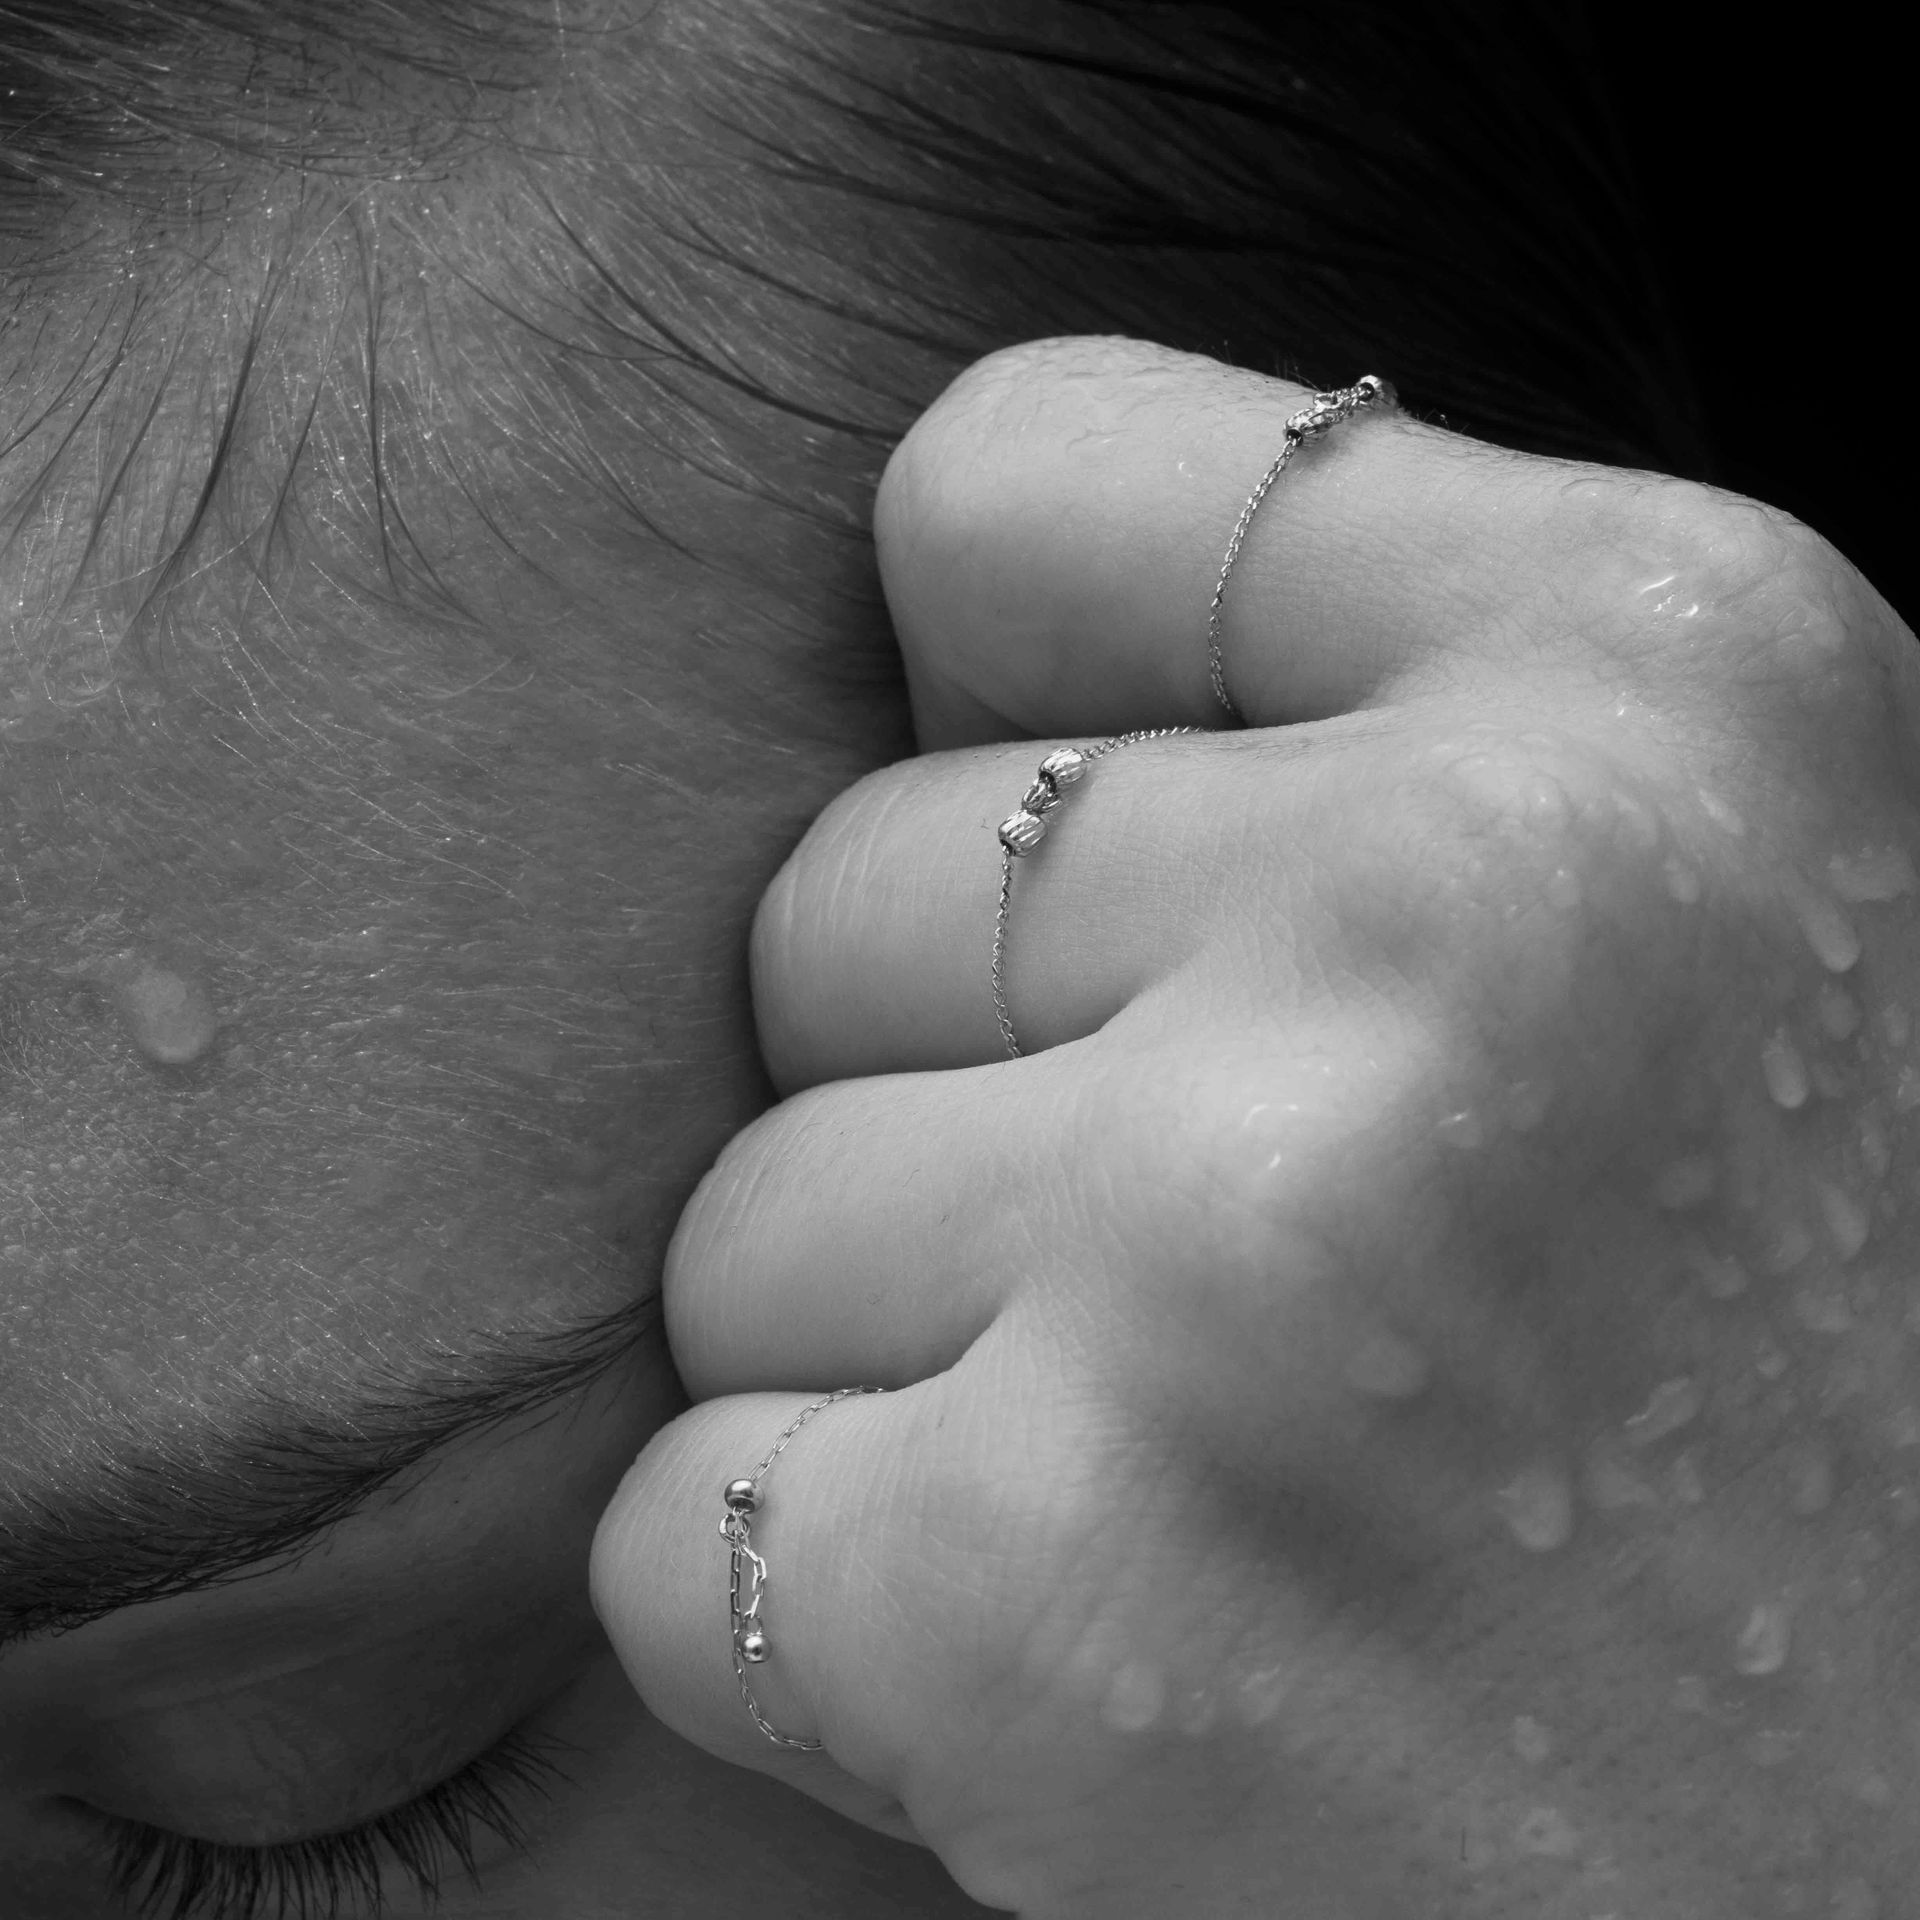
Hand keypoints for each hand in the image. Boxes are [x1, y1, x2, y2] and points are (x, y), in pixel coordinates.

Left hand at [592, 336, 1919, 1918]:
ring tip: (1219, 1508)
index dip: (988, 684)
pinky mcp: (1053, 1605)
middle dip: (963, 1102)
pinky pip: (678, 1524)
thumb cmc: (1811, 1393)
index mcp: (1664, 672)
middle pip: (845, 893)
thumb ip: (1365, 727)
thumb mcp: (1715, 926)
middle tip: (1248, 1295)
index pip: (1010, 480)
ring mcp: (1238, 1250)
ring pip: (746, 1220)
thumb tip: (957, 670)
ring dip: (906, 1379)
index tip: (1081, 861)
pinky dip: (819, 1615)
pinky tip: (1113, 1680)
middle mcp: (1460, 905)